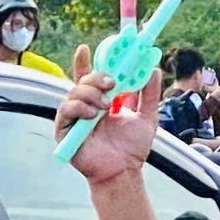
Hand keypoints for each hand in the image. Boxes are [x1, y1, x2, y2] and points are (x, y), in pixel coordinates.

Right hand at [55, 45, 161, 184]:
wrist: (124, 171)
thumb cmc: (132, 148)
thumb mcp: (147, 117)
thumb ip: (150, 94)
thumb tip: (154, 70)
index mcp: (101, 101)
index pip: (90, 77)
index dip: (84, 62)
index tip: (85, 48)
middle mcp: (85, 107)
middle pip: (82, 81)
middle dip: (96, 77)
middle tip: (112, 82)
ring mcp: (74, 118)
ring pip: (73, 92)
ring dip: (90, 94)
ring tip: (106, 106)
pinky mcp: (64, 130)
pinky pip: (65, 111)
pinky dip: (79, 108)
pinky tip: (92, 115)